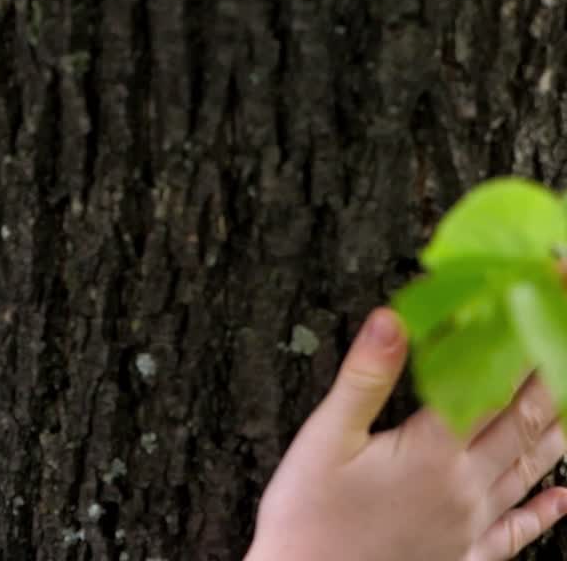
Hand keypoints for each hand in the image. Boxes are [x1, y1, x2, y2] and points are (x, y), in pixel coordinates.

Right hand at [246, 308, 566, 560]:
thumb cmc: (307, 518)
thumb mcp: (324, 438)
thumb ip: (365, 378)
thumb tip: (392, 321)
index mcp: (431, 453)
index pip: (492, 387)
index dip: (522, 346)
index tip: (539, 312)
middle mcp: (463, 487)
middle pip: (522, 424)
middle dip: (548, 378)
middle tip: (561, 340)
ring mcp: (469, 524)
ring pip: (529, 470)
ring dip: (557, 433)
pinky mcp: (463, 554)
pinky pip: (517, 531)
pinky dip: (546, 512)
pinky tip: (562, 498)